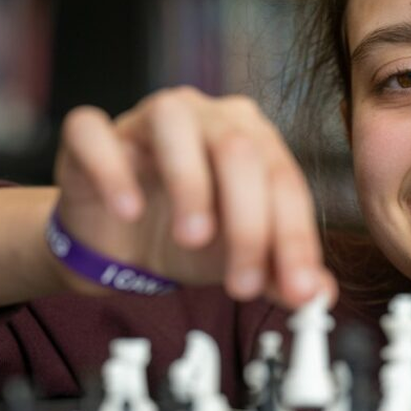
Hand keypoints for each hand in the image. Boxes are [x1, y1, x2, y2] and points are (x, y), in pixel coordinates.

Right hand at [52, 86, 335, 307]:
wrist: (116, 241)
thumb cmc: (185, 235)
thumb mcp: (237, 260)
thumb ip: (278, 273)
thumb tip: (319, 294)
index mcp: (252, 138)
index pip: (284, 180)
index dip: (295, 238)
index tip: (297, 290)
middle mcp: (205, 115)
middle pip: (238, 149)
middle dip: (248, 222)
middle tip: (241, 283)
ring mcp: (146, 117)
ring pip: (174, 122)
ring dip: (190, 182)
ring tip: (193, 238)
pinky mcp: (92, 135)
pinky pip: (96, 133)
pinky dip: (113, 169)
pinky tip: (128, 211)